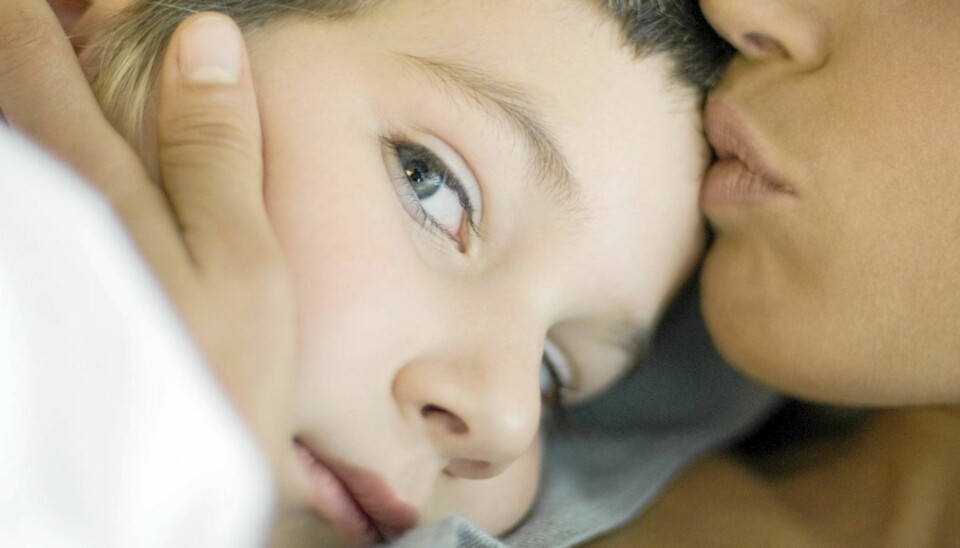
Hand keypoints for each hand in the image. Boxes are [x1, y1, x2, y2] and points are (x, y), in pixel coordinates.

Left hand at [0, 1, 295, 471]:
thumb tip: (205, 41)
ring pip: (9, 144)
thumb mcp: (242, 264)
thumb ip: (219, 150)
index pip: (34, 51)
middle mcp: (32, 206)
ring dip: (25, 95)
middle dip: (26, 39)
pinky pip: (21, 198)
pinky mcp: (29, 291)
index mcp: (92, 183)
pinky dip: (31, 155)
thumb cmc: (215, 382)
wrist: (154, 499)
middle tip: (62, 21)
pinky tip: (65, 165)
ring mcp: (22, 251)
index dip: (40, 8)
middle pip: (4, 89)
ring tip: (64, 71)